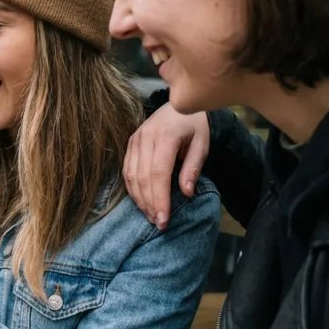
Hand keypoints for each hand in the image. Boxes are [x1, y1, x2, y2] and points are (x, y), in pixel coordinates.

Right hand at [124, 103, 209, 229]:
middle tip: (159, 223)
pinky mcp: (130, 143)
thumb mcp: (201, 144)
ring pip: (131, 176)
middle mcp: (145, 137)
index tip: (165, 219)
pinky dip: (132, 189)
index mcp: (165, 136)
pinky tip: (141, 202)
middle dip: (150, 204)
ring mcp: (134, 140)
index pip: (159, 173)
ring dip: (139, 199)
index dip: (160, 198)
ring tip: (150, 216)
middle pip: (143, 177)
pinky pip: (127, 170)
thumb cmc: (194, 126)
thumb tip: (186, 193)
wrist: (178, 105)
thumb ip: (193, 168)